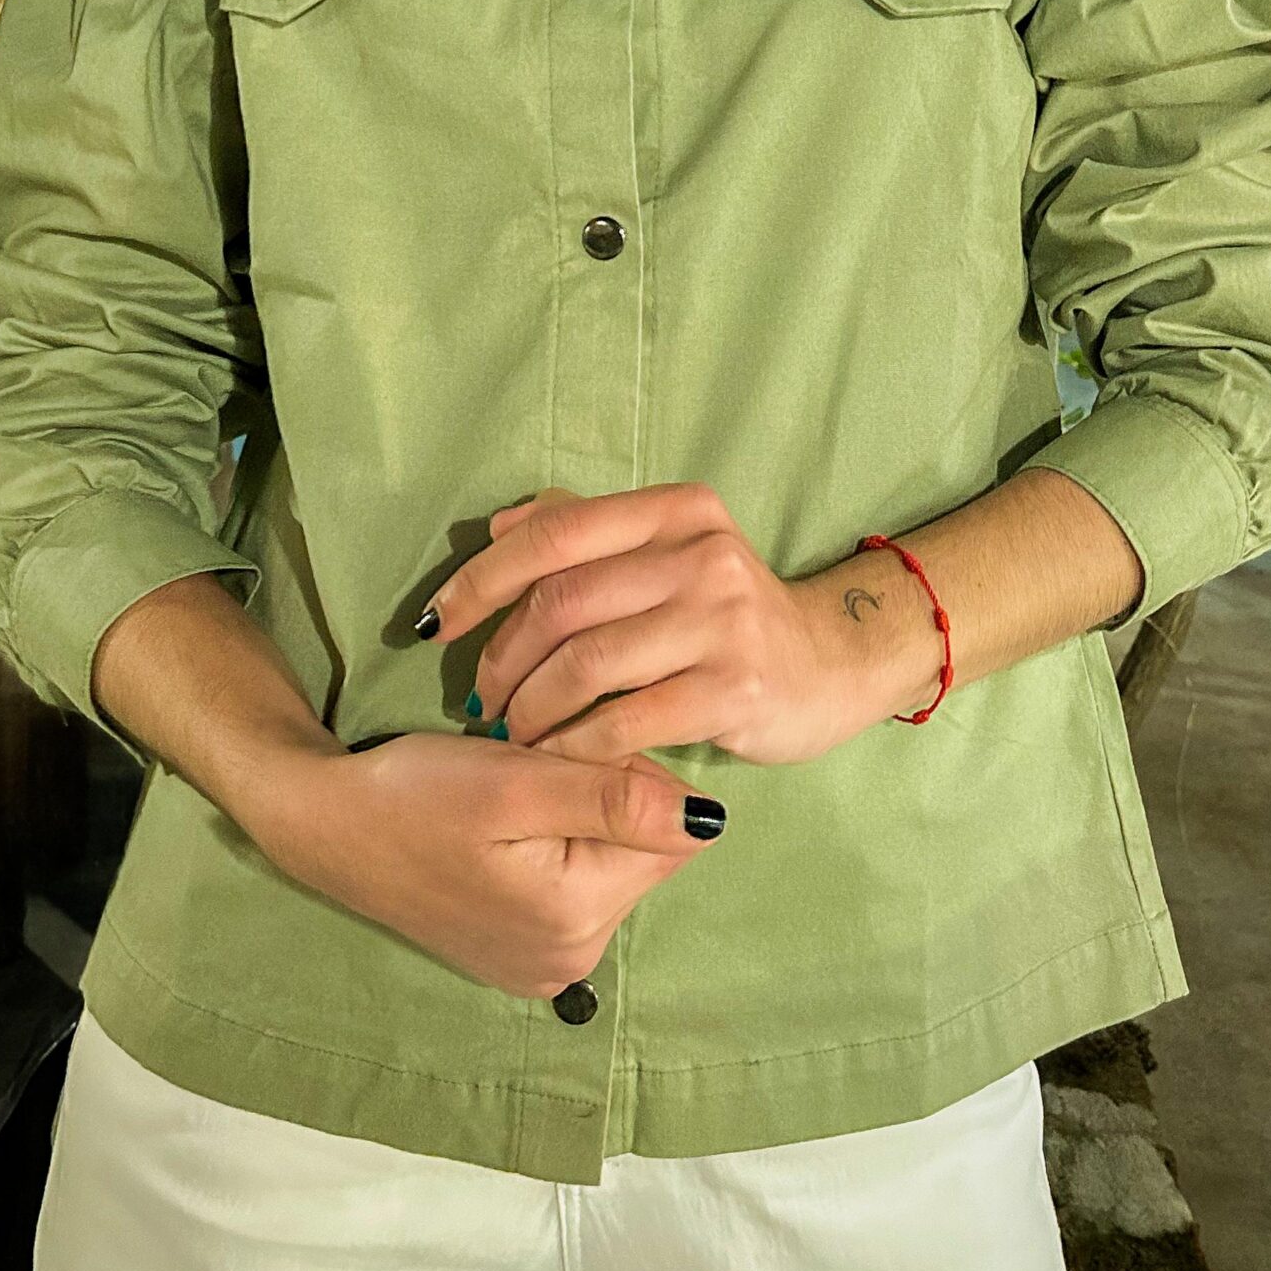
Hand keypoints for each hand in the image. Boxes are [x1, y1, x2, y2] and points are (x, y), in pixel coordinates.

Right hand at [247, 731, 724, 999]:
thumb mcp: (514, 781)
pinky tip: (500, 831)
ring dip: (575, 819)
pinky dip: (550, 849)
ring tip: (508, 799)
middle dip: (601, 798)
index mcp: (576, 919)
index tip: (558, 752)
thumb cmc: (413, 793)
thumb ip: (612, 797)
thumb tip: (710, 819)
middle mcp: (570, 961)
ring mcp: (543, 966)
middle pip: (640, 852)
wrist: (324, 824)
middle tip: (526, 771)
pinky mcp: (518, 955)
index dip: (624, 770)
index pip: (666, 830)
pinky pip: (572, 888)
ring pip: (607, 864)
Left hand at [420, 483, 889, 766]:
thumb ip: (588, 531)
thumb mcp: (670, 552)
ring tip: (509, 730)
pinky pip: (625, 720)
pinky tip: (554, 759)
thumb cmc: (728, 612)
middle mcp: (702, 555)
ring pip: (587, 663)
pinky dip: (574, 744)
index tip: (437, 622)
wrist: (833, 664)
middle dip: (501, 654)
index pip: (555, 533)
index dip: (482, 577)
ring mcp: (723, 622)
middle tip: (478, 695)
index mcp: (676, 511)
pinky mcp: (736, 689)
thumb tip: (498, 526)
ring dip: (530, 706)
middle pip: (562, 600)